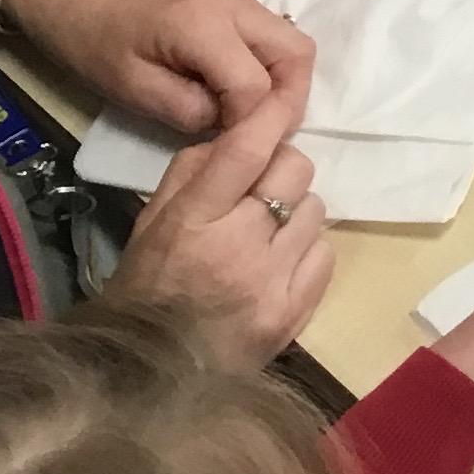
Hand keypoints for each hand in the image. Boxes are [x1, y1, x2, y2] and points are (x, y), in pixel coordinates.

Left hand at [4, 0, 315, 135]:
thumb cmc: (98, 47)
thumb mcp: (135, 91)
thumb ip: (191, 112)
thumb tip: (235, 128)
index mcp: (203, 24)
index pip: (256, 84)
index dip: (250, 125)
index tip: (228, 149)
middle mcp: (235, 3)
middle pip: (297, 55)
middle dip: (288, 102)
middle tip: (260, 137)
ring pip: (295, 46)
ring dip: (285, 87)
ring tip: (252, 118)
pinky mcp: (239, 5)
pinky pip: (277, 41)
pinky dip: (273, 72)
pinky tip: (242, 95)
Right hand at [106, 82, 331, 369]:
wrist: (152, 372)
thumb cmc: (148, 285)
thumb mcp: (152, 221)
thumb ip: (192, 173)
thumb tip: (237, 134)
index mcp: (194, 220)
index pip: (247, 151)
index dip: (270, 117)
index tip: (280, 101)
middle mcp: (239, 247)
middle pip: (295, 171)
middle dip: (282, 170)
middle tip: (263, 189)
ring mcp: (272, 283)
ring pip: (315, 210)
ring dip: (295, 213)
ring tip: (268, 234)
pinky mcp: (295, 313)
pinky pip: (326, 254)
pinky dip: (307, 251)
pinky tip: (280, 264)